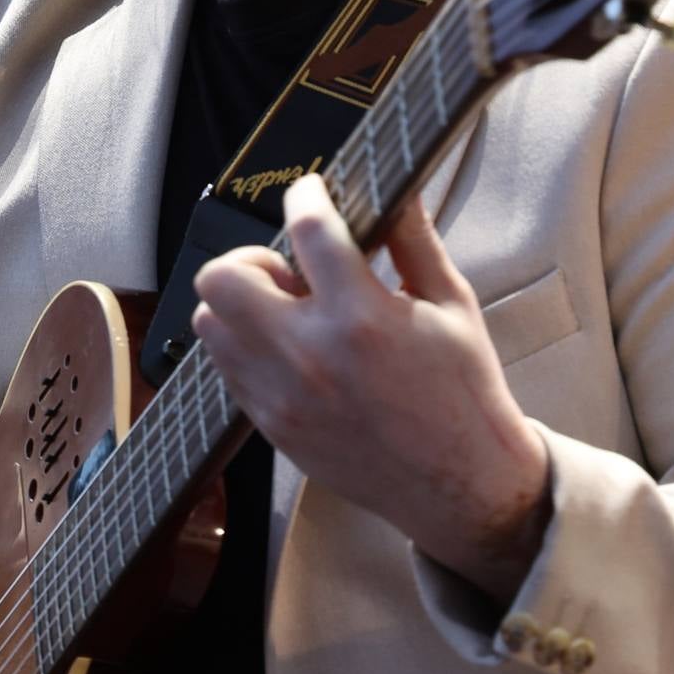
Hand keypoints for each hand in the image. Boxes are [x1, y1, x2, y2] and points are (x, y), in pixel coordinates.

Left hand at [192, 173, 551, 600]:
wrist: (459, 486)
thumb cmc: (464, 393)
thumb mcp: (452, 306)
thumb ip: (415, 240)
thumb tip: (396, 187)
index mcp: (363, 319)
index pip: (307, 230)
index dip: (305, 196)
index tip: (311, 191)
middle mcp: (310, 356)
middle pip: (224, 276)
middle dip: (253, 257)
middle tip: (290, 269)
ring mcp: (282, 395)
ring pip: (209, 321)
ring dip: (241, 303)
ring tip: (287, 311)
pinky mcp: (271, 424)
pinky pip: (225, 366)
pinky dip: (246, 345)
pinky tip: (289, 347)